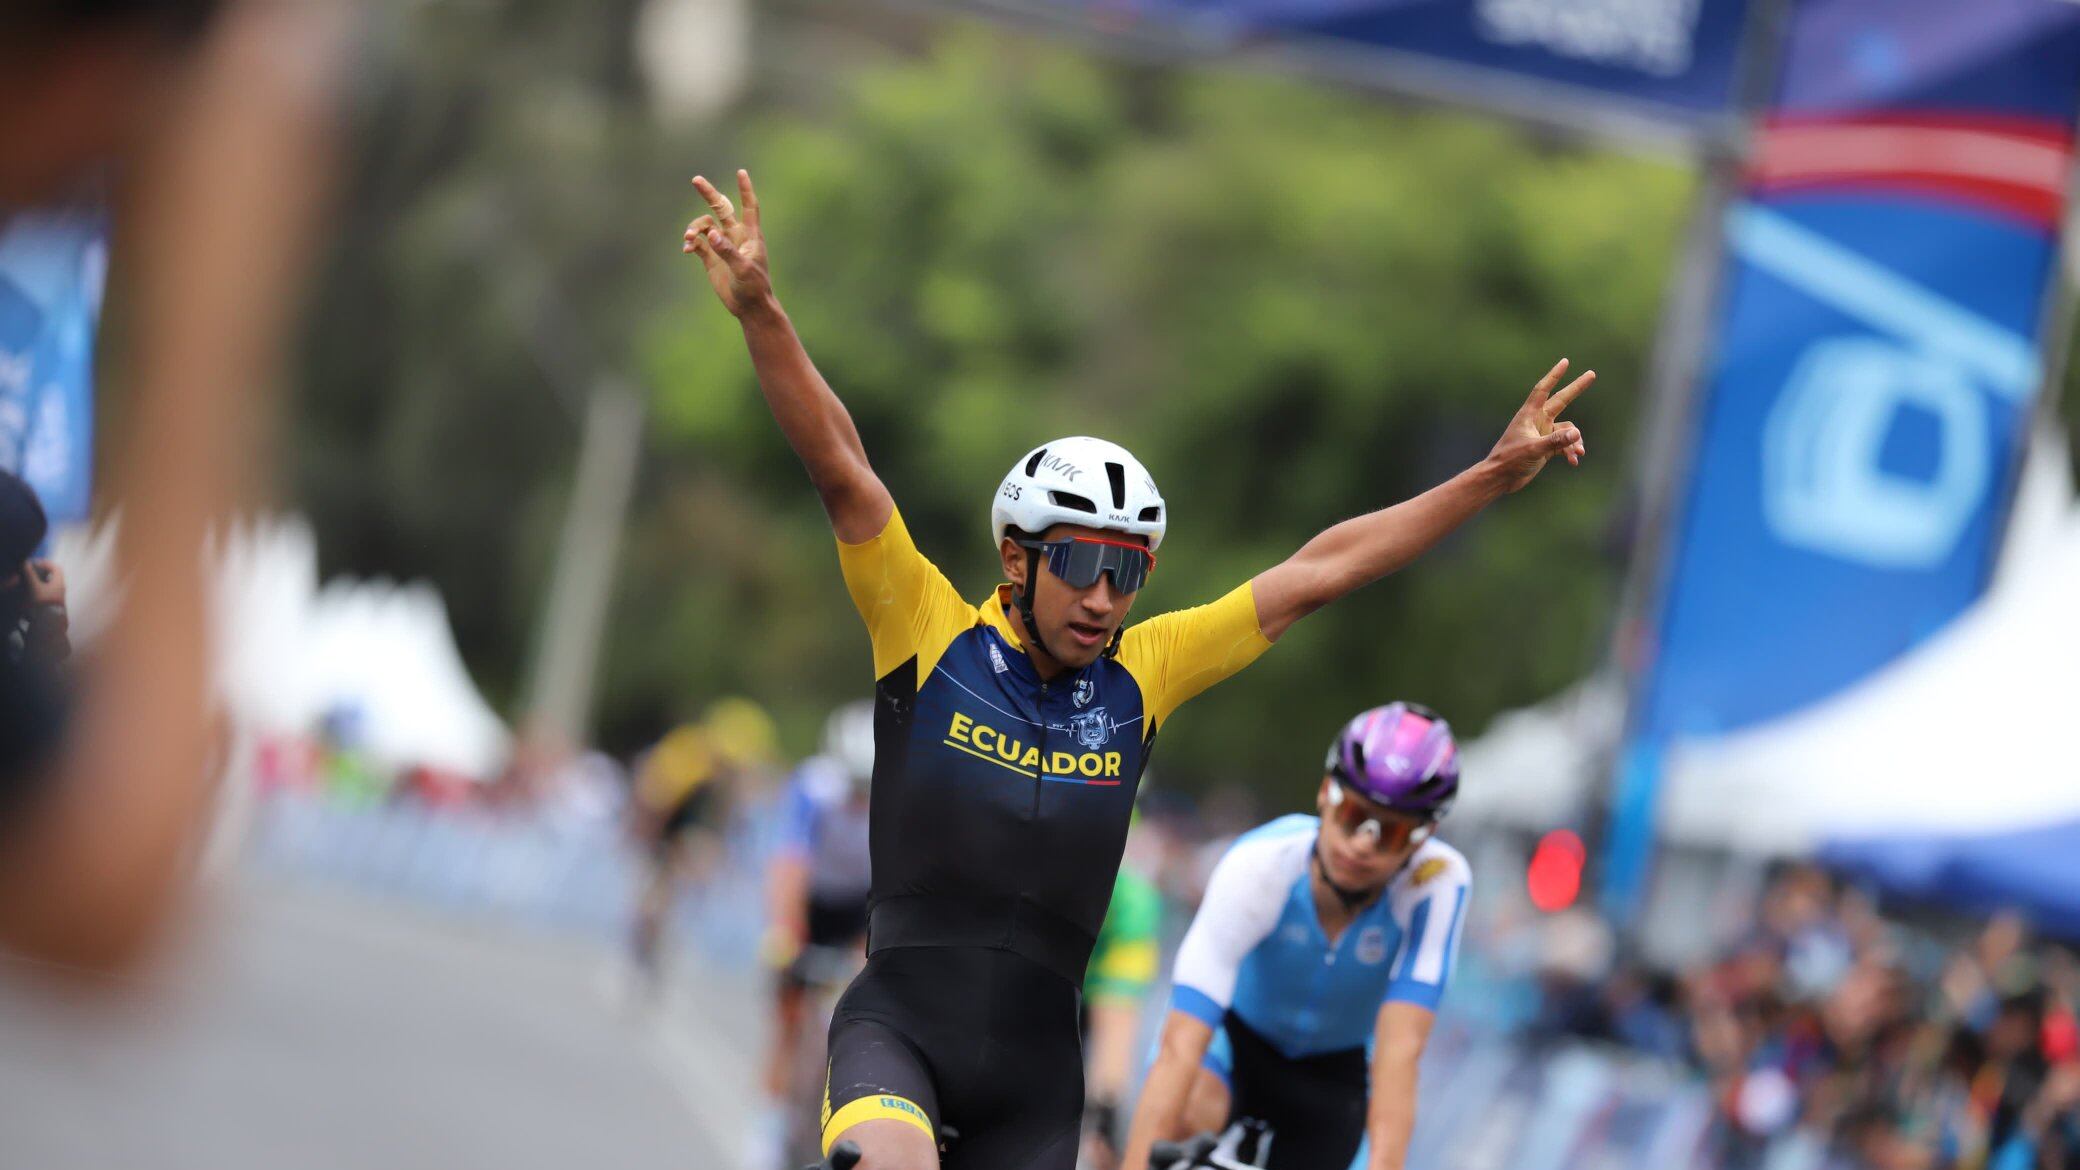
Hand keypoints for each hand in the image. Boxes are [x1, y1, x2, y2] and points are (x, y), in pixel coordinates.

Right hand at [24, 558, 63, 608]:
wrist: (49, 625)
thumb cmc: (42, 603)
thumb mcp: (34, 586)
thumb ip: (29, 574)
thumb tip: (25, 563)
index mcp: (59, 583)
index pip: (57, 568)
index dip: (46, 563)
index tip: (35, 563)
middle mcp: (61, 591)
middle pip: (53, 578)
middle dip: (41, 575)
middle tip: (30, 575)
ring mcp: (58, 600)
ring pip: (49, 589)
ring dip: (38, 586)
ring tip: (26, 587)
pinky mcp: (53, 608)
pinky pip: (46, 598)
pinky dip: (38, 596)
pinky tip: (28, 600)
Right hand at [681, 169, 770, 316]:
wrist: (749, 307)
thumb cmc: (754, 287)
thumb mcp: (743, 269)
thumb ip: (727, 251)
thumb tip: (711, 234)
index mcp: (750, 235)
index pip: (749, 207)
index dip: (745, 190)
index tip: (741, 172)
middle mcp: (735, 236)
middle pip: (721, 208)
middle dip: (709, 194)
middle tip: (696, 180)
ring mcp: (722, 246)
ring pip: (705, 226)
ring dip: (694, 228)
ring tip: (688, 238)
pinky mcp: (712, 259)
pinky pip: (698, 244)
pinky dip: (690, 243)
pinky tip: (687, 248)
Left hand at [1486, 359, 1592, 492]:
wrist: (1500, 478)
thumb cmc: (1510, 460)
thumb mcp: (1534, 449)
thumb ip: (1556, 441)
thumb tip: (1577, 434)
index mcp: (1529, 415)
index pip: (1543, 390)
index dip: (1554, 375)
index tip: (1565, 362)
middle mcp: (1537, 421)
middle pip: (1561, 400)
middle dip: (1576, 388)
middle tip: (1592, 374)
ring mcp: (1542, 434)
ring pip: (1567, 429)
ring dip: (1574, 440)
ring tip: (1578, 454)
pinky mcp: (1545, 447)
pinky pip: (1564, 444)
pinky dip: (1570, 451)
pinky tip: (1574, 462)